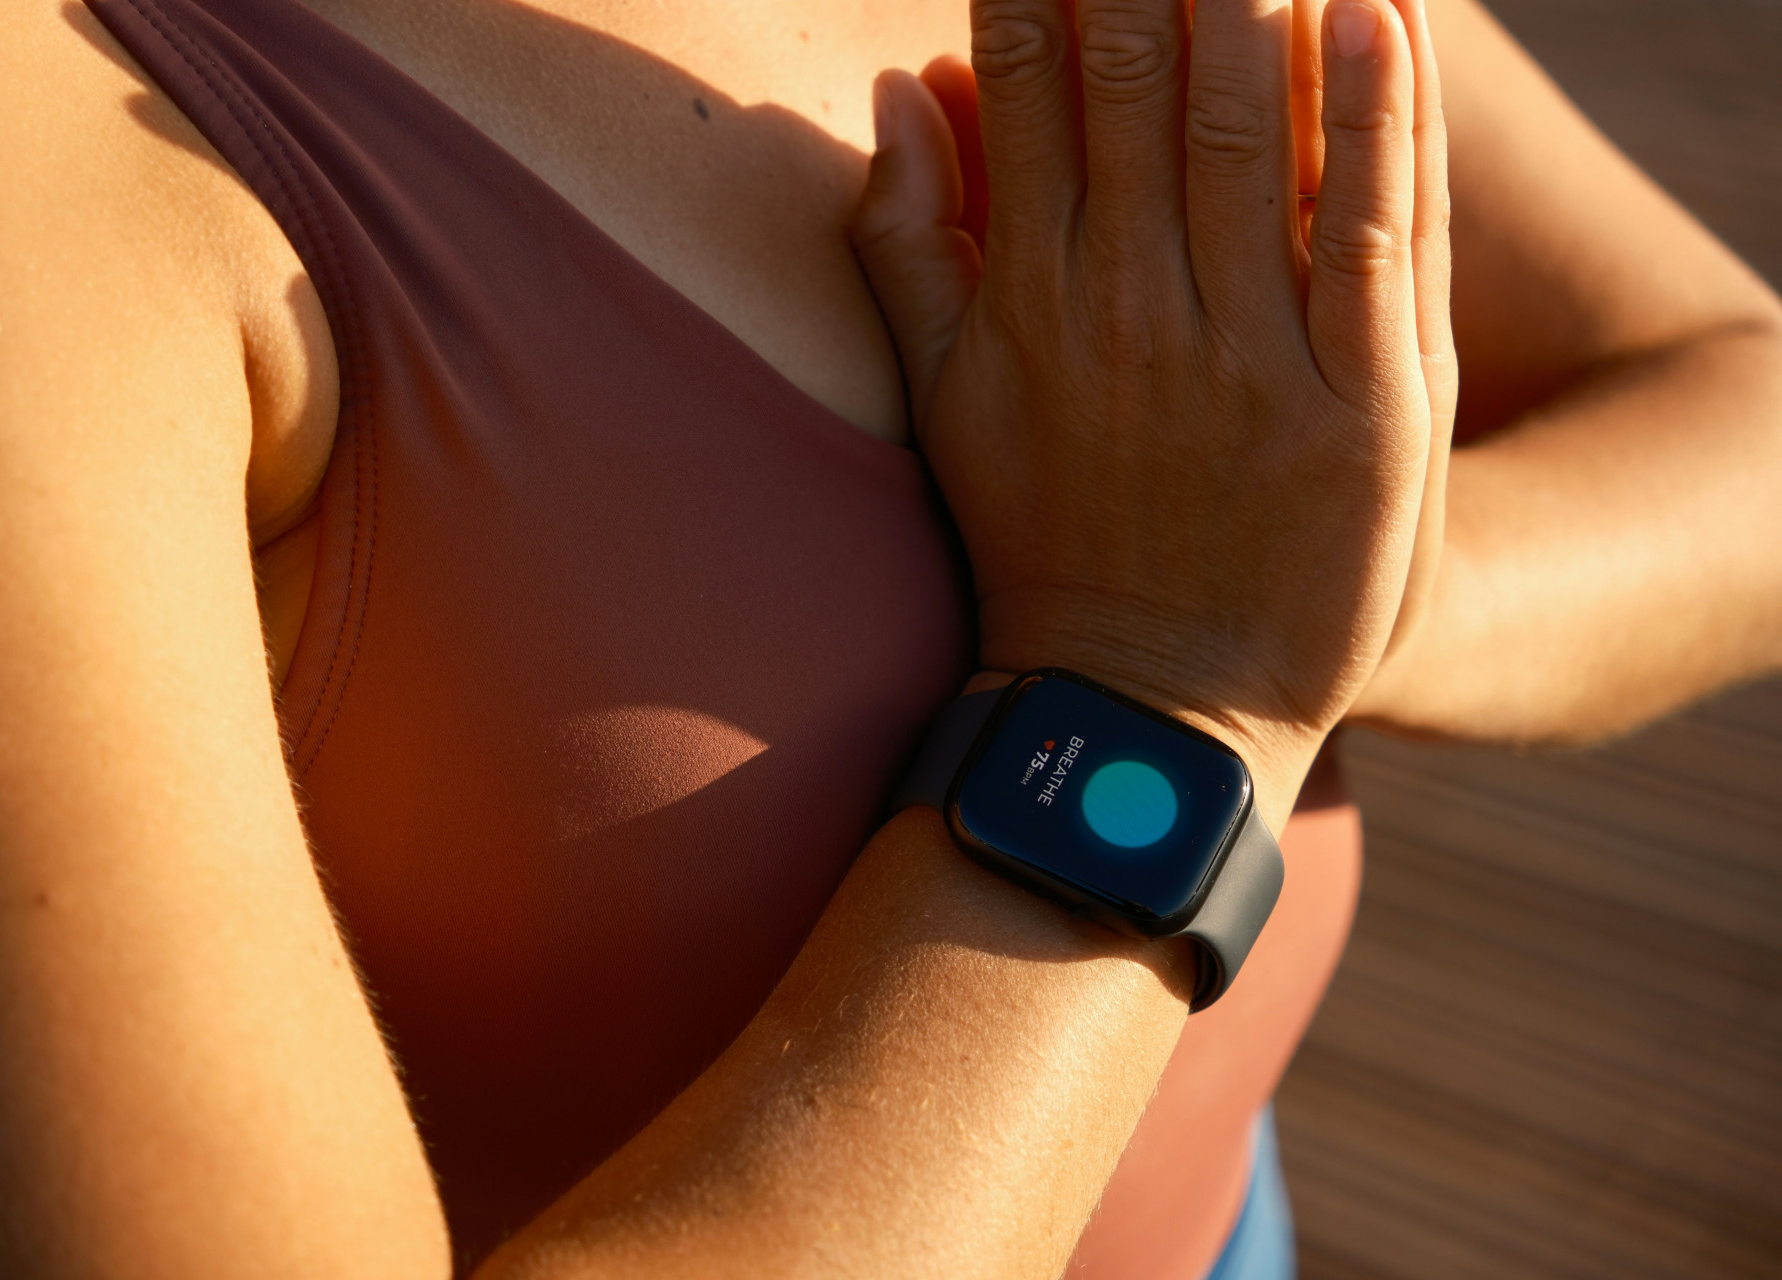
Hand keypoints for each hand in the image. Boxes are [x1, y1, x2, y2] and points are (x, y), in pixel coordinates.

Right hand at [851, 0, 1454, 814]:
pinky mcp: (1360, 404)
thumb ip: (908, 244)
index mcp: (1028, 295)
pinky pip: (1371, 230)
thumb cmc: (1043, 540)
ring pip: (1250, 127)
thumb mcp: (947, 402)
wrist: (1151, 704)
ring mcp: (1247, 353)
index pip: (1021, 82)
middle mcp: (1128, 305)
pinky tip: (1373, 11)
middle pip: (1134, 76)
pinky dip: (1375, 114)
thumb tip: (894, 86)